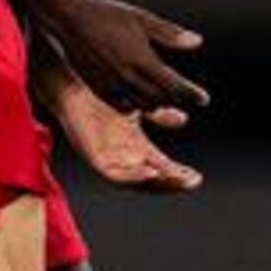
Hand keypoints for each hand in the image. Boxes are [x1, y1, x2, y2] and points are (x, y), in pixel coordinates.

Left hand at [43, 65, 201, 193]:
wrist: (73, 87)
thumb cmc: (101, 97)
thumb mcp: (138, 106)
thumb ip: (160, 114)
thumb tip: (184, 118)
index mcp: (135, 147)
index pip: (161, 167)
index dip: (178, 174)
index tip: (197, 177)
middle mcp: (124, 157)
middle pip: (153, 179)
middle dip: (173, 183)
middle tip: (192, 182)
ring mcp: (109, 160)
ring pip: (136, 182)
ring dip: (157, 183)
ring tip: (176, 180)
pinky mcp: (94, 159)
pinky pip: (116, 175)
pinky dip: (134, 176)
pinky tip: (151, 170)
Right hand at [44, 0, 207, 115]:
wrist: (70, 20)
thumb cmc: (108, 15)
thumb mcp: (142, 19)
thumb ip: (170, 33)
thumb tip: (197, 42)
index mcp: (142, 60)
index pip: (175, 86)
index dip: (191, 95)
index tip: (203, 99)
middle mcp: (128, 77)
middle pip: (162, 98)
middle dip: (177, 99)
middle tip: (188, 96)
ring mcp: (112, 86)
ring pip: (144, 105)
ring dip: (158, 103)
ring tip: (167, 98)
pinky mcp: (99, 90)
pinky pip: (124, 106)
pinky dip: (137, 105)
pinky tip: (142, 99)